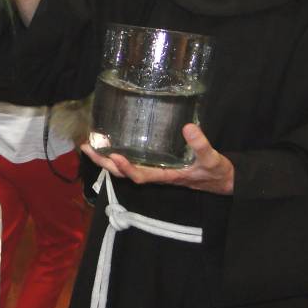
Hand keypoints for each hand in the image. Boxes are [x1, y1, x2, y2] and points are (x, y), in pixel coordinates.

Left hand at [81, 124, 234, 194]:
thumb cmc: (215, 171)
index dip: (127, 168)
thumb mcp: (211, 159)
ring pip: (125, 168)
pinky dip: (118, 154)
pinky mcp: (155, 164)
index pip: (141, 176)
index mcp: (166, 176)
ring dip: (107, 158)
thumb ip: (201, 145)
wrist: (220, 180)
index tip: (115, 156)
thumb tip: (188, 127)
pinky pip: (132, 162)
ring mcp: (153, 170)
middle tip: (87, 147)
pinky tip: (110, 144)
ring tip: (90, 144)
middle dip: (105, 161)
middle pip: (124, 172)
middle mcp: (155, 174)